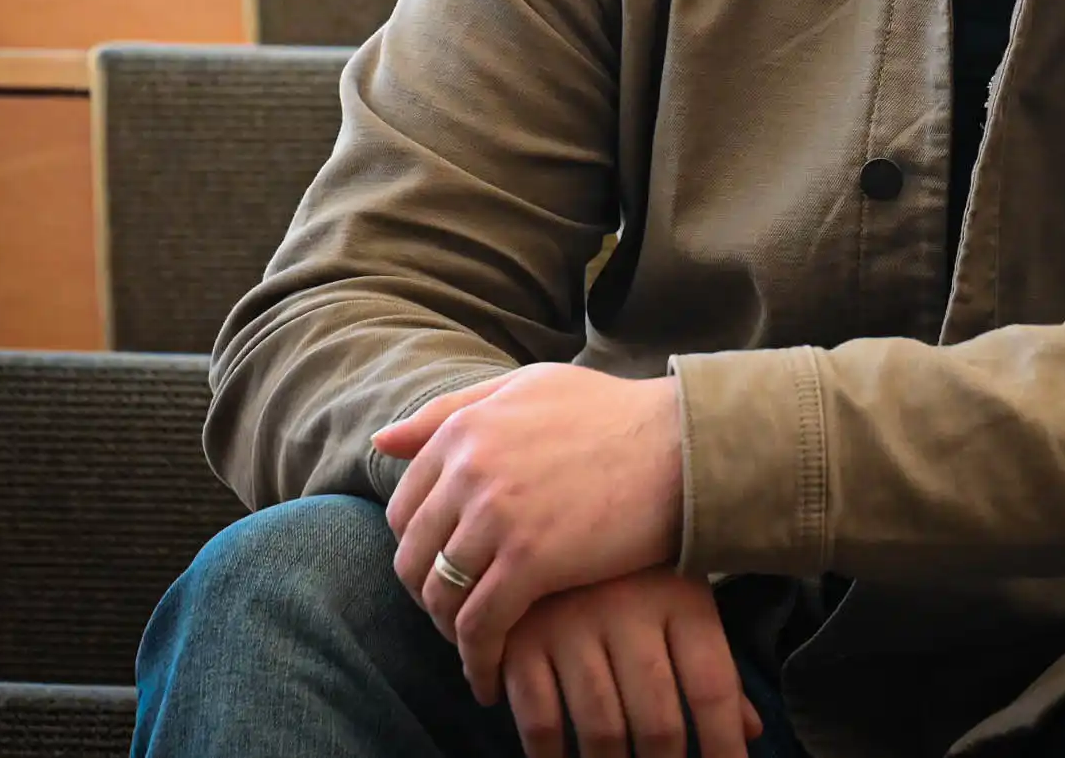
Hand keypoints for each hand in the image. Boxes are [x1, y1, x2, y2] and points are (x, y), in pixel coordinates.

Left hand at [374, 363, 686, 698]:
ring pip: (439, 595)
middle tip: (459, 615)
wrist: (683, 445)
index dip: (419, 546)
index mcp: (467, 427)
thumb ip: (456, 408)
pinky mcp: (530, 560)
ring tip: (478, 645)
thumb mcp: (530, 388)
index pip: (405, 506)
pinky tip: (491, 677)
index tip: (446, 570)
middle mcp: (470, 468)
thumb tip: (381, 441)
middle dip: (428, 593)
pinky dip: (477, 660)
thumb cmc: (615, 415)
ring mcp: (497, 514)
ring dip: (450, 631)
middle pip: (412, 555)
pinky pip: (478, 626)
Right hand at [502, 568, 762, 757]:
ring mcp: (571, 625)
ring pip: (601, 730)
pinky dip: (549, 753)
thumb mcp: (680, 597)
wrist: (544, 508)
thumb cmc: (630, 568)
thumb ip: (711, 667)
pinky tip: (560, 756)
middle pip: (658, 721)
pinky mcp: (520, 638)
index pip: (712, 686)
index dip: (724, 743)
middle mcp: (629, 611)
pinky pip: (539, 720)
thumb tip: (749, 731)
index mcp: (680, 597)